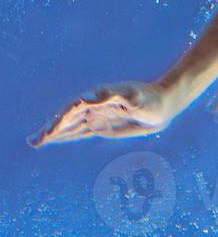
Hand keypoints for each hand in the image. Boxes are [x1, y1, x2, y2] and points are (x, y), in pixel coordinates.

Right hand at [29, 81, 175, 146]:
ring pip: (71, 125)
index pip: (75, 107)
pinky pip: (81, 131)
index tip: (51, 130)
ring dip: (54, 133)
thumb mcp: (135, 96)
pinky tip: (55, 139)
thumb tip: (88, 96)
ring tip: (35, 141)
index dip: (62, 118)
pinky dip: (67, 135)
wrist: (164, 105)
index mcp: (100, 96)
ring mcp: (98, 115)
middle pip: (68, 117)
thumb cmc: (150, 99)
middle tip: (34, 140)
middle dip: (52, 128)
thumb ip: (113, 95)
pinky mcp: (103, 125)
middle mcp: (95, 105)